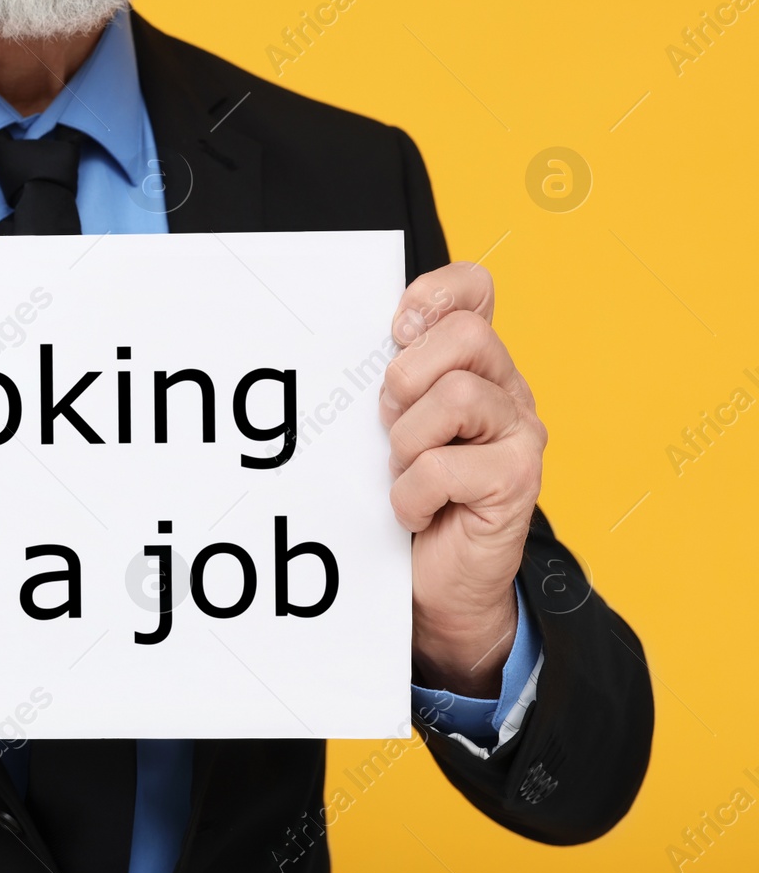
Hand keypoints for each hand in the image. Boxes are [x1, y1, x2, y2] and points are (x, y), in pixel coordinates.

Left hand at [380, 263, 545, 697]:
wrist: (438, 583)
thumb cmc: (410, 496)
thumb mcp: (392, 425)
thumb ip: (390, 379)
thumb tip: (352, 337)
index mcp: (475, 365)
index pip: (475, 289)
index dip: (436, 292)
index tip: (397, 329)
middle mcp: (508, 390)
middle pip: (466, 335)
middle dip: (408, 378)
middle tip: (390, 423)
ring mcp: (520, 433)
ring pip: (457, 396)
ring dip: (408, 442)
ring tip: (404, 471)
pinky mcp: (518, 480)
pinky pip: (444, 466)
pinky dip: (411, 494)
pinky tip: (413, 511)